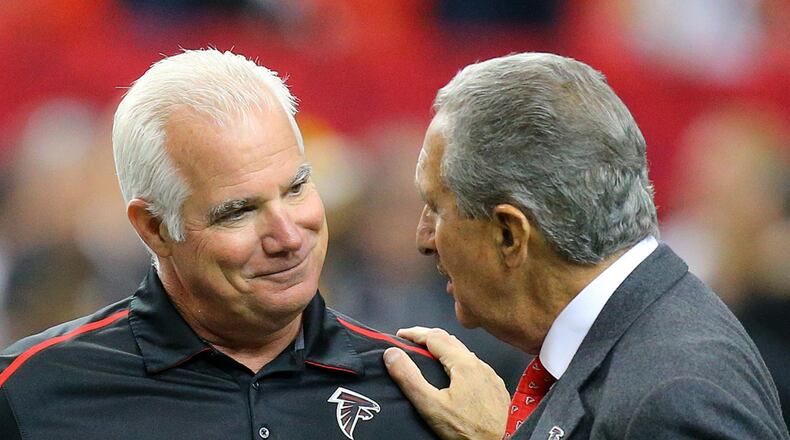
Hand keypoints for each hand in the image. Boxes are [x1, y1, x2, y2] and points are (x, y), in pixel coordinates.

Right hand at [383, 327, 509, 439]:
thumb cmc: (468, 430)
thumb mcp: (430, 405)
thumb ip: (409, 378)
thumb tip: (393, 354)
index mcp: (464, 364)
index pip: (434, 336)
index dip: (415, 333)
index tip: (400, 334)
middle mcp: (480, 365)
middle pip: (450, 341)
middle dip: (428, 338)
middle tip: (411, 342)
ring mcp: (490, 376)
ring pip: (463, 354)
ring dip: (444, 350)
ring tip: (428, 356)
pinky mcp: (495, 388)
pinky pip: (475, 367)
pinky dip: (458, 363)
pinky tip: (453, 375)